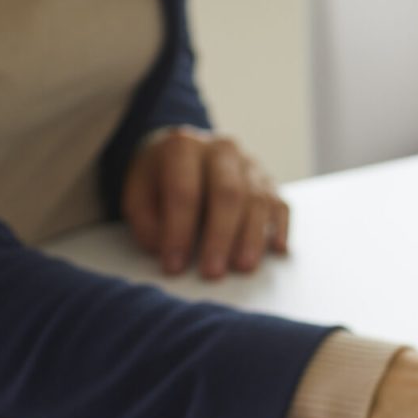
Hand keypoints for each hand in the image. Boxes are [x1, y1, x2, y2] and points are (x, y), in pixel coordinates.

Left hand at [121, 127, 288, 279]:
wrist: (184, 156)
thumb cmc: (160, 180)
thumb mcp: (138, 194)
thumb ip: (147, 222)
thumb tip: (165, 249)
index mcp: (182, 147)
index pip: (183, 191)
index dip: (178, 231)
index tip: (174, 265)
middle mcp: (221, 150)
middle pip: (227, 194)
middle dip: (220, 236)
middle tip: (213, 271)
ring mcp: (250, 164)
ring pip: (257, 201)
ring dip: (251, 238)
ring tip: (242, 267)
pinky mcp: (269, 181)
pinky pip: (280, 205)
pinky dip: (279, 228)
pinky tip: (275, 249)